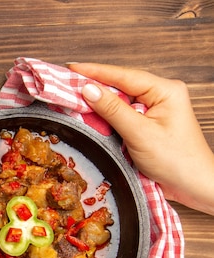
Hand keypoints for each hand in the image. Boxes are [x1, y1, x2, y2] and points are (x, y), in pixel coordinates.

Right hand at [68, 62, 213, 215]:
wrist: (194, 186)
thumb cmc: (177, 161)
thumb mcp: (140, 134)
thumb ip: (113, 110)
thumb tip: (88, 90)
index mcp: (165, 90)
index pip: (123, 75)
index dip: (95, 71)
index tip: (71, 67)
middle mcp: (161, 95)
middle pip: (120, 86)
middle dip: (94, 87)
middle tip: (66, 85)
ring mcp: (154, 110)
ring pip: (119, 101)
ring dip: (98, 104)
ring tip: (73, 100)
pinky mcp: (148, 124)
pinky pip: (122, 115)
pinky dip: (106, 117)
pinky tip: (91, 117)